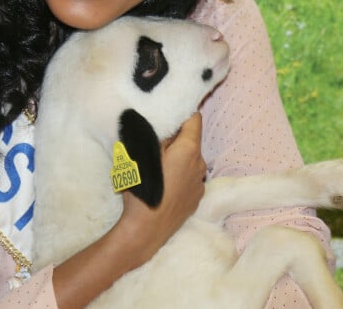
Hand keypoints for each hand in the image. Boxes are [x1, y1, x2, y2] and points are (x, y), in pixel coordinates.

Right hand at [119, 112, 205, 264]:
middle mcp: (200, 163)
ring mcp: (200, 183)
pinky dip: (180, 174)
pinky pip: (190, 177)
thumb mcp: (143, 154)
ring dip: (178, 157)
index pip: (194, 119)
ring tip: (159, 164)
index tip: (170, 112)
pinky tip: (165, 183)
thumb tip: (164, 123)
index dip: (183, 113)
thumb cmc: (142, 189)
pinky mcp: (196, 198)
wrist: (145, 230)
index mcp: (189, 149)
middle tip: (157, 140)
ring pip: (191, 160)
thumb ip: (157, 135)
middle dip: (176, 138)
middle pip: (191, 140)